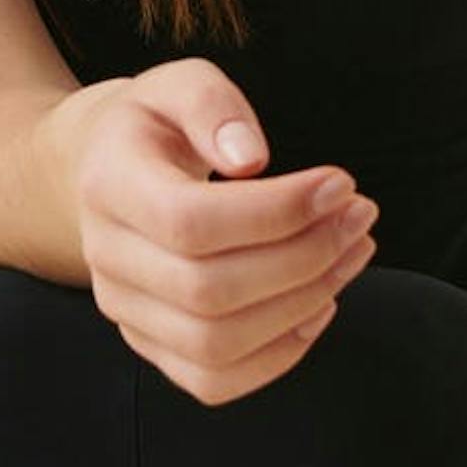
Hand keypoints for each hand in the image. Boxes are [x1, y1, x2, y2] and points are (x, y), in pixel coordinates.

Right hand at [49, 59, 379, 404]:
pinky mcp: (151, 345)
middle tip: (360, 215)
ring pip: (216, 345)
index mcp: (108, 186)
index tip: (341, 184)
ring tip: (353, 252)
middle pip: (209, 291)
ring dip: (303, 304)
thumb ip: (211, 105)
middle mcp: (107, 258)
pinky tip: (321, 302)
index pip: (190, 222)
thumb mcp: (178, 84)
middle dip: (305, 257)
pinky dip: (281, 354)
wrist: (107, 174)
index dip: (276, 212)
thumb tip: (250, 158)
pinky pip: (215, 381)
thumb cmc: (157, 125)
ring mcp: (125, 310)